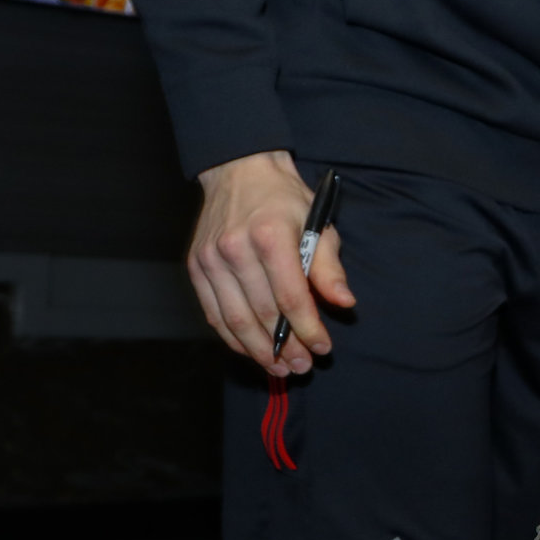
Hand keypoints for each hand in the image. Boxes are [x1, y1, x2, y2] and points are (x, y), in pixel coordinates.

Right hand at [187, 151, 354, 375]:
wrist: (239, 171)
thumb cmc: (285, 200)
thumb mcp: (318, 223)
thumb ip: (329, 267)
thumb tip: (344, 303)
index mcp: (270, 236)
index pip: (291, 297)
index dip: (308, 328)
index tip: (323, 348)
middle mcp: (235, 249)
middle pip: (262, 313)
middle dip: (285, 347)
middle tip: (302, 367)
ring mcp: (210, 259)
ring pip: (234, 319)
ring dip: (258, 351)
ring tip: (280, 368)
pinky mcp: (195, 266)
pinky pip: (213, 312)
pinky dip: (233, 337)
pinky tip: (252, 350)